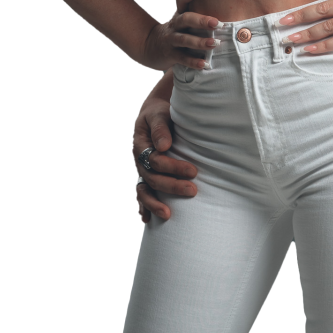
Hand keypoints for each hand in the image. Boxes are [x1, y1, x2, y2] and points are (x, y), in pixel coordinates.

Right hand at [133, 93, 197, 222]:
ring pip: (144, 190)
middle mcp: (140, 160)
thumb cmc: (160, 113)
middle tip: (192, 190)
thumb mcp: (159, 114)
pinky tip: (147, 220)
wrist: (154, 113)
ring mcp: (141, 170)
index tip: (193, 171)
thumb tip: (164, 146)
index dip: (174, 167)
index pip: (156, 160)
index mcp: (141, 145)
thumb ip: (160, 128)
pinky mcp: (146, 175)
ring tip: (168, 215)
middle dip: (172, 186)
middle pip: (153, 178)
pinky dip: (142, 207)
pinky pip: (141, 193)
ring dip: (155, 204)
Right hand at [140, 0, 223, 71]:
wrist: (150, 46)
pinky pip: (182, 58)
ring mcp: (171, 40)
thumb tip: (230, 6)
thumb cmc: (177, 30)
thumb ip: (200, 13)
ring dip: (200, 42)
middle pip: (186, 19)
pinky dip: (194, 61)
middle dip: (202, 21)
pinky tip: (205, 64)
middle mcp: (175, 24)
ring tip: (215, 43)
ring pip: (185, 39)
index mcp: (179, 13)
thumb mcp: (183, 19)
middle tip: (217, 23)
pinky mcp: (170, 55)